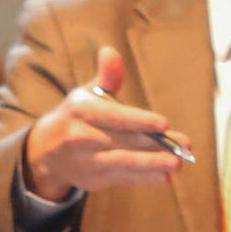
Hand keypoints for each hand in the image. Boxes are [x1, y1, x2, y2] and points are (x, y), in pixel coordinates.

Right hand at [21, 49, 185, 203]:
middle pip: (123, 140)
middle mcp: (80, 136)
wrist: (46, 150)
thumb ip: (106, 77)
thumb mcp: (86, 94)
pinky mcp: (93, 179)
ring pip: (123, 162)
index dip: (138, 120)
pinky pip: (122, 178)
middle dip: (156, 143)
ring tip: (177, 163)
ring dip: (152, 164)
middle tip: (184, 144)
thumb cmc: (76, 116)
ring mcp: (86, 160)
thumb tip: (110, 52)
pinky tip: (163, 176)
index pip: (113, 116)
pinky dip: (143, 178)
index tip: (163, 123)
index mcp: (80, 110)